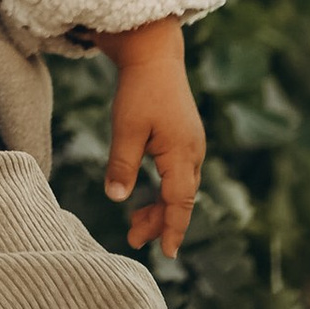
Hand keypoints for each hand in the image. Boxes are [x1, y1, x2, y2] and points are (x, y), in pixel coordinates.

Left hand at [99, 16, 205, 255]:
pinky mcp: (185, 138)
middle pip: (180, 199)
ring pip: (179, 187)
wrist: (154, 55)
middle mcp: (193, 152)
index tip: (168, 254)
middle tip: (133, 238)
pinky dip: (164, 190)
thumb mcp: (125, 128)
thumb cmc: (139, 90)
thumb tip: (116, 199)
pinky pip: (178, 174)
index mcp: (181, 153)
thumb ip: (122, 165)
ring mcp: (191, 144)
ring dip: (160, 207)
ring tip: (134, 223)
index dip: (173, 229)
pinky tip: (146, 196)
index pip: (179, 202)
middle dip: (160, 222)